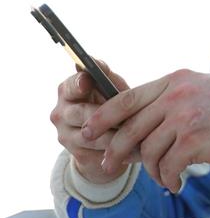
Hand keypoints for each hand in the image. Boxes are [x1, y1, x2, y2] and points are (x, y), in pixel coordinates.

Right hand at [50, 64, 131, 184]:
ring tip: (140, 132)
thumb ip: (105, 76)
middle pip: (80, 113)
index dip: (78, 84)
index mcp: (67, 92)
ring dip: (117, 135)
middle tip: (129, 113)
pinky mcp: (78, 155)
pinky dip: (120, 150)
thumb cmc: (112, 103)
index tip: (87, 82)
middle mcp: (61, 114)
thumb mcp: (111, 88)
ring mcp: (66, 136)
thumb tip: (94, 62)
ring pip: (92, 136)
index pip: (69, 87)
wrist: (108, 138)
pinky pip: (101, 153)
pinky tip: (137, 148)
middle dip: (105, 114)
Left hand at [81, 70, 209, 192]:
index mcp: (176, 80)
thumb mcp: (207, 90)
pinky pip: (168, 167)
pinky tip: (176, 184)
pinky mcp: (196, 141)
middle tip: (110, 165)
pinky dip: (168, 180)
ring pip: (148, 152)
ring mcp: (185, 118)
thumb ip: (177, 101)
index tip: (88, 131)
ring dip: (153, 171)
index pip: (126, 98)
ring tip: (165, 179)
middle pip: (130, 128)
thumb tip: (149, 128)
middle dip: (116, 151)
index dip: (103, 118)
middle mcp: (176, 96)